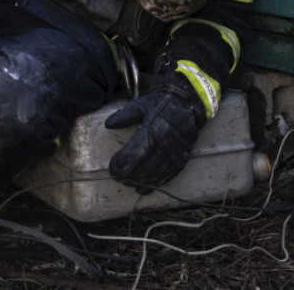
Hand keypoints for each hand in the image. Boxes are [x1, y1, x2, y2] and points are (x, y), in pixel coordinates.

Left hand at [105, 79, 203, 193]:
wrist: (185, 107)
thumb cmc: (159, 106)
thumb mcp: (140, 106)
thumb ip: (124, 115)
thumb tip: (108, 124)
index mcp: (151, 133)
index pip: (133, 155)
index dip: (121, 165)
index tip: (112, 168)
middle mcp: (163, 147)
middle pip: (142, 169)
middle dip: (127, 176)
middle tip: (117, 177)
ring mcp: (173, 156)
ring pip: (154, 176)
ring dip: (139, 182)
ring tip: (127, 183)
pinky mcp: (180, 162)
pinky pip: (166, 178)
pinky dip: (153, 185)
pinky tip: (143, 188)